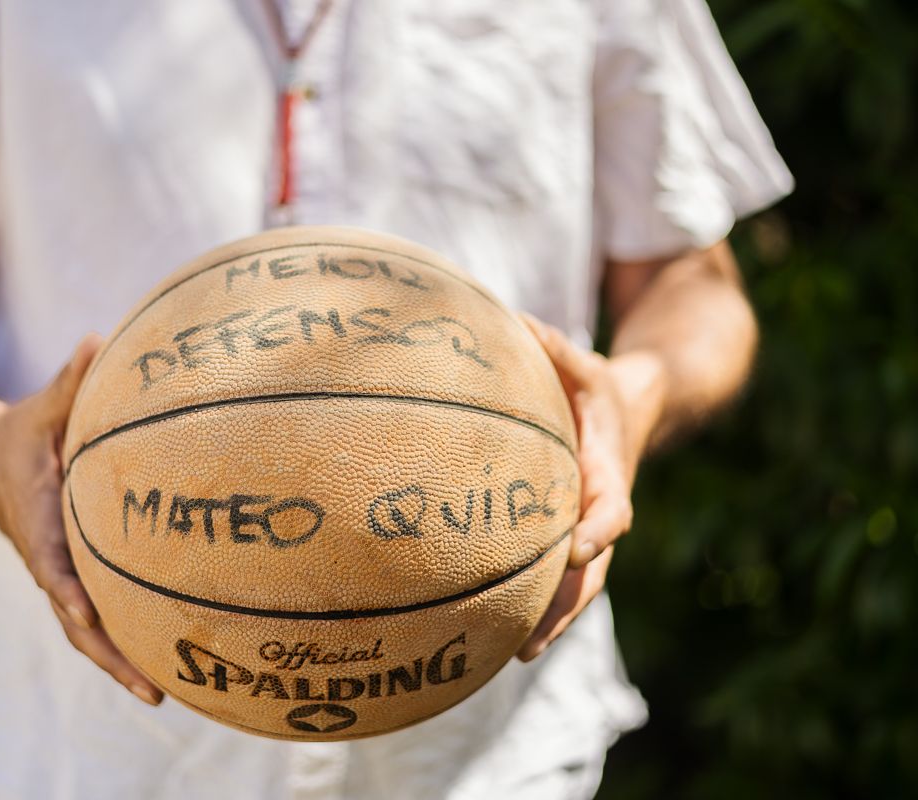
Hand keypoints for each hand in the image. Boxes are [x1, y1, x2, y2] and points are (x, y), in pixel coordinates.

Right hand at [0, 334, 162, 705]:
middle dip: (107, 651)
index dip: (65, 584)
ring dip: (117, 660)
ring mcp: (58, 573)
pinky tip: (163, 661)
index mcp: (36, 516)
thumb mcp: (40, 407)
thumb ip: (69, 381)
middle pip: (73, 615)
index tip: (85, 609)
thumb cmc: (22, 433)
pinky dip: (122, 640)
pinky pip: (98, 615)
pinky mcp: (73, 577)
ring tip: (161, 694)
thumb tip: (98, 339)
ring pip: (84, 627)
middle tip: (150, 688)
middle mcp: (46, 556)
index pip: (48, 556)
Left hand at [517, 317, 664, 660]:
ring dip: (551, 621)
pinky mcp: (569, 537)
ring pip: (576, 586)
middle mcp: (602, 511)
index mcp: (610, 472)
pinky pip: (555, 576)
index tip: (578, 549)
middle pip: (593, 571)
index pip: (611, 509)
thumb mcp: (586, 364)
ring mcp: (587, 530)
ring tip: (514, 657)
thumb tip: (512, 321)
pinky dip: (535, 604)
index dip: (598, 530)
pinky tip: (495, 634)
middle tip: (533, 643)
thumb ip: (555, 347)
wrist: (638, 410)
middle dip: (568, 607)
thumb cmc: (601, 387)